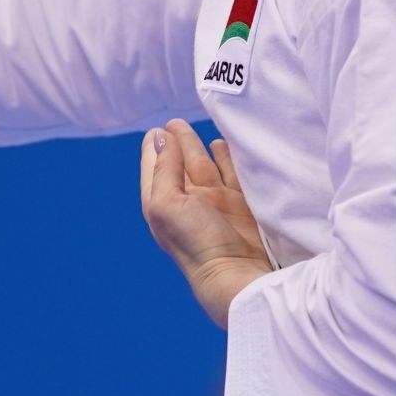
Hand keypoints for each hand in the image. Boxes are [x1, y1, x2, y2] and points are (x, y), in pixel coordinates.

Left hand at [140, 118, 272, 328]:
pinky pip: (233, 173)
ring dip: (201, 148)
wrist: (237, 274)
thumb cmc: (196, 242)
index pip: (155, 167)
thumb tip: (160, 137)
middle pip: (181, 163)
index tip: (157, 129)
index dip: (155, 148)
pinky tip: (224, 145)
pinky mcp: (241, 204)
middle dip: (178, 142)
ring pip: (207, 165)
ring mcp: (216, 203)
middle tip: (175, 121)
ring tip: (198, 129)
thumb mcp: (168, 204)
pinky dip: (228, 158)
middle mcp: (189, 202)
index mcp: (164, 203)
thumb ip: (164, 169)